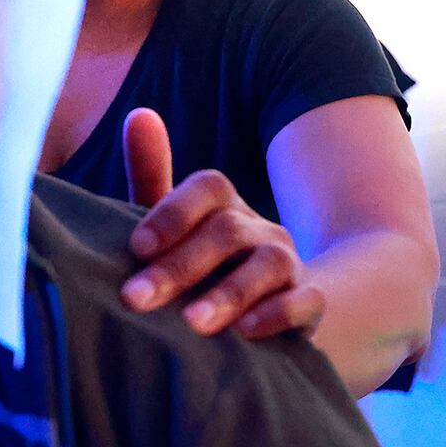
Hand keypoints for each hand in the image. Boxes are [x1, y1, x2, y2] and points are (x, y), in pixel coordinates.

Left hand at [119, 109, 324, 337]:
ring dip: (228, 294)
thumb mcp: (170, 224)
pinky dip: (277, 314)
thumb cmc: (201, 262)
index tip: (137, 248)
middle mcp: (258, 227)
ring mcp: (288, 263)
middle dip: (179, 266)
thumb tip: (138, 114)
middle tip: (136, 298)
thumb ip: (151, 174)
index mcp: (222, 205)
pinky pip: (305, 302)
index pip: (207, 189)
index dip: (172, 214)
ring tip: (192, 323)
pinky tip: (245, 332)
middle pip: (227, 232)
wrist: (270, 306)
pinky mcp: (309, 302)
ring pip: (267, 265)